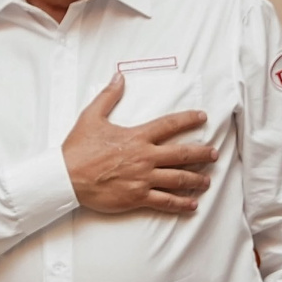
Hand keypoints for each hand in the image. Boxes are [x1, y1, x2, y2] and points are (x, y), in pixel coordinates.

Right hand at [63, 73, 220, 215]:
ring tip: (207, 181)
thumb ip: (108, 96)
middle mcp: (145, 157)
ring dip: (196, 179)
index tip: (202, 118)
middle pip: (182, 155)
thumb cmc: (78, 148)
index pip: (170, 125)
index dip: (188, 120)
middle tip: (214, 154)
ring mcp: (143, 179)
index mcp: (137, 137)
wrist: (66, 177)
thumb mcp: (91, 116)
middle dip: (202, 154)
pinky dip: (181, 204)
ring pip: (178, 179)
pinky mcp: (137, 197)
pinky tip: (192, 205)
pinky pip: (165, 201)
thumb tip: (119, 76)